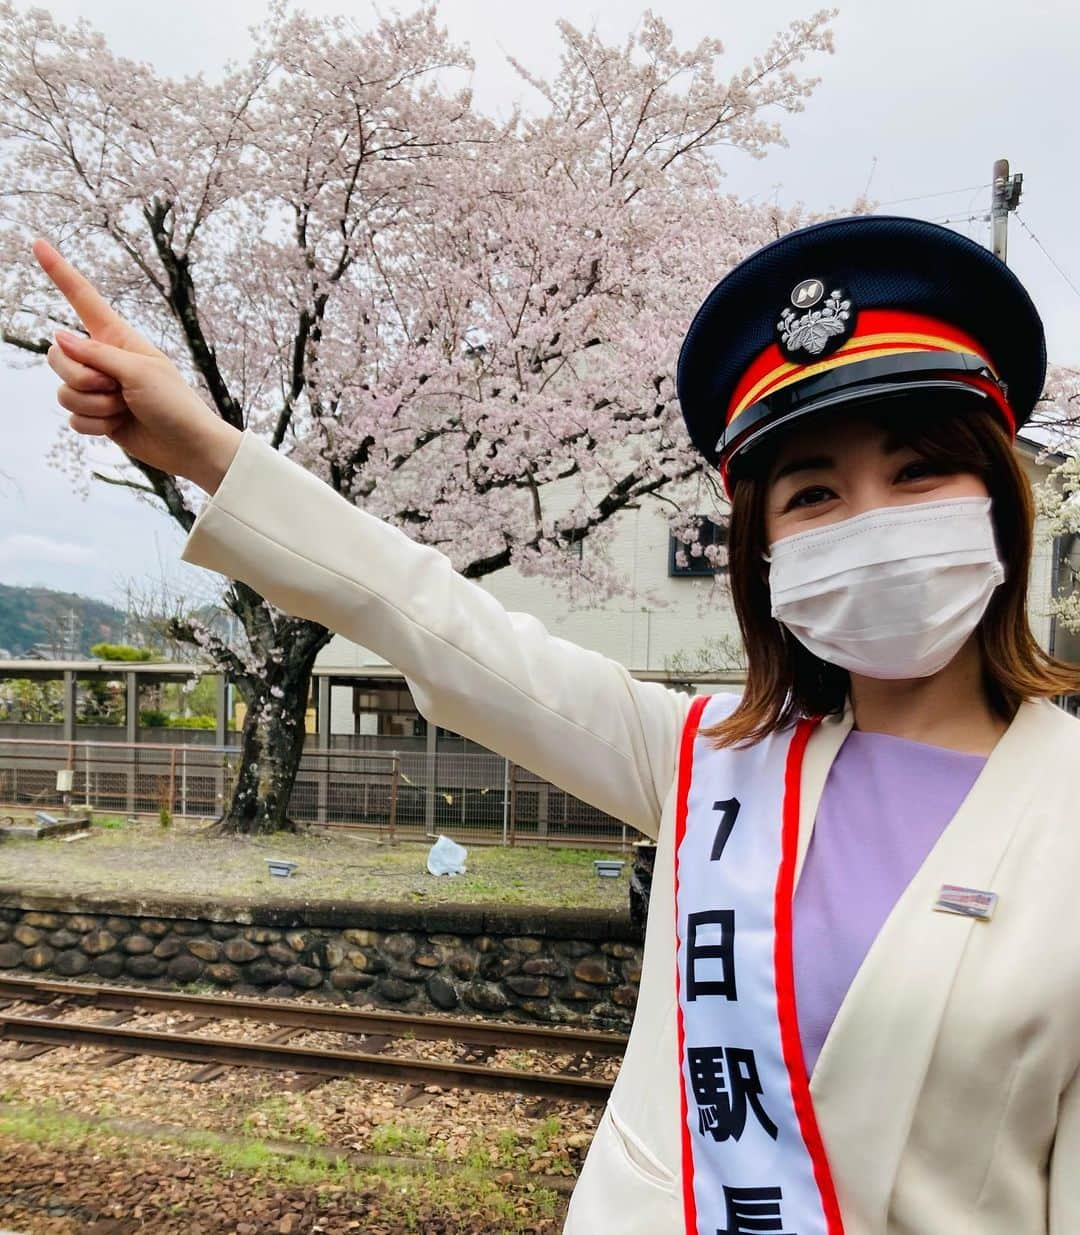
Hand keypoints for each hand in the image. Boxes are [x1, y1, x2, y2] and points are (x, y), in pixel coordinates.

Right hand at [31, 237, 241, 493]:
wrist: (189, 447)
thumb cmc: (175, 404)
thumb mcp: (139, 371)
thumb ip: (96, 354)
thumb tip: (58, 337)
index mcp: (118, 338)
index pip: (83, 299)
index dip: (60, 272)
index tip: (38, 243)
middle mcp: (103, 360)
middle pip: (59, 357)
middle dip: (82, 379)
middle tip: (116, 389)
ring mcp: (99, 389)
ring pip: (64, 391)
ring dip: (94, 406)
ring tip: (124, 409)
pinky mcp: (97, 416)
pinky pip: (73, 418)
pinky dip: (96, 426)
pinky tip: (119, 427)